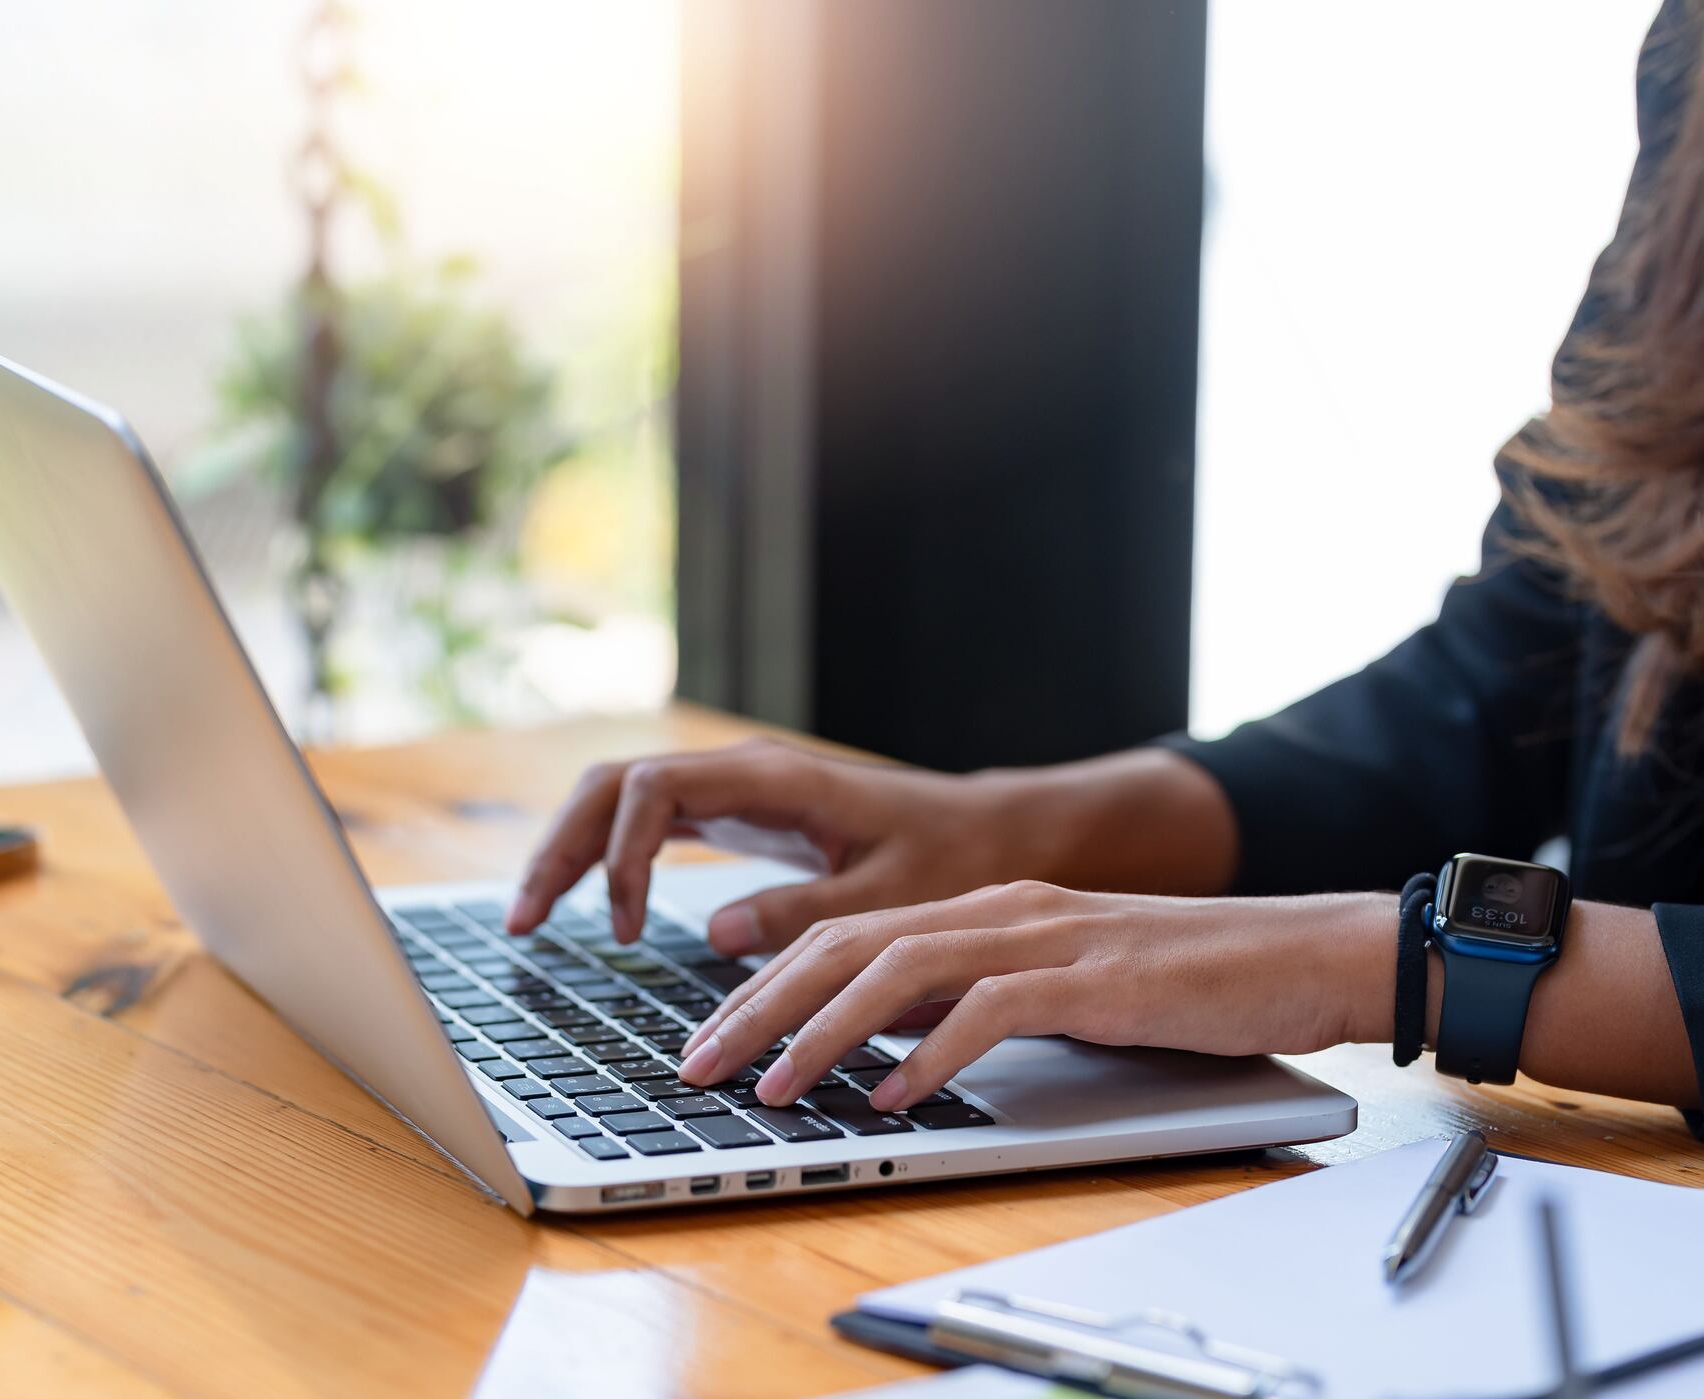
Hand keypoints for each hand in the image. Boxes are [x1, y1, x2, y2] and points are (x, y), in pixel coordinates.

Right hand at [507, 737, 1032, 950]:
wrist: (989, 831)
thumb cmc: (951, 860)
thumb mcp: (888, 899)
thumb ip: (803, 915)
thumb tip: (715, 934)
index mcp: (772, 778)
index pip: (654, 789)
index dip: (622, 854)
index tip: (627, 930)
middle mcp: (741, 772)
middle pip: (613, 785)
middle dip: (562, 848)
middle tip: (525, 922)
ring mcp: (732, 789)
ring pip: (620, 799)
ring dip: (572, 851)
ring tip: (533, 919)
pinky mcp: (735, 814)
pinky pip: (649, 822)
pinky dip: (609, 858)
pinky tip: (595, 907)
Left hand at [677, 882, 1394, 1110]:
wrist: (1301, 951)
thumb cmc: (1179, 979)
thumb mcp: (1051, 985)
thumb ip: (967, 999)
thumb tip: (881, 1043)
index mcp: (978, 907)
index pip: (842, 938)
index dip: (763, 988)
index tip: (710, 1039)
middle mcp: (997, 909)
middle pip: (846, 947)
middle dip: (759, 1008)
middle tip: (700, 1065)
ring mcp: (1045, 936)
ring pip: (898, 969)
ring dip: (822, 1032)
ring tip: (775, 1087)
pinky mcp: (1094, 978)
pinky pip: (990, 1009)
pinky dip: (933, 1052)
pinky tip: (894, 1093)